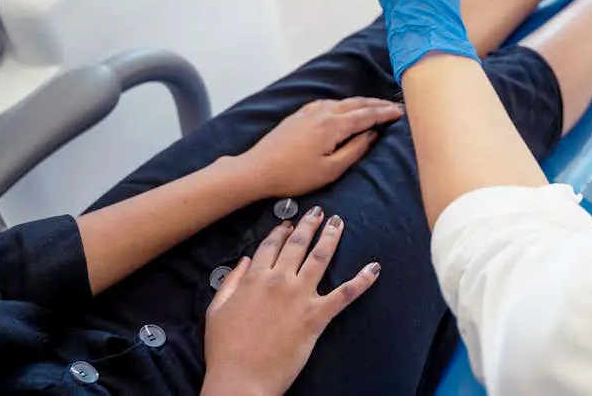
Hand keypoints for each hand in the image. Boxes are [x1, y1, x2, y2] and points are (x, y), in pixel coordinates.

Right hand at [202, 210, 379, 395]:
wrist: (241, 380)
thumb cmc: (224, 350)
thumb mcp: (217, 310)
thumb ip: (230, 281)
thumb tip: (243, 261)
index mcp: (254, 279)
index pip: (271, 246)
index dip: (281, 231)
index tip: (289, 222)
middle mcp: (279, 281)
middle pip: (298, 244)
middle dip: (310, 224)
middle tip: (320, 211)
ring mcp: (300, 297)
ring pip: (321, 258)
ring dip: (331, 237)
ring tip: (339, 223)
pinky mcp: (317, 316)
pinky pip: (345, 294)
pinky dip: (362, 280)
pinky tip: (374, 268)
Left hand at [236, 98, 403, 199]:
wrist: (257, 170)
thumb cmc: (294, 175)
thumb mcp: (331, 170)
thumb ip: (355, 150)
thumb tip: (372, 135)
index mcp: (333, 125)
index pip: (367, 115)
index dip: (385, 113)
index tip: (401, 112)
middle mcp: (323, 112)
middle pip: (356, 103)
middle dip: (377, 104)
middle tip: (393, 106)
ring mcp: (309, 112)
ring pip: (342, 101)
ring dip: (361, 102)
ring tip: (374, 106)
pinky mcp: (299, 115)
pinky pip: (328, 103)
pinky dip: (343, 104)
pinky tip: (343, 108)